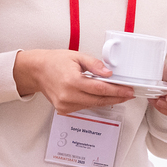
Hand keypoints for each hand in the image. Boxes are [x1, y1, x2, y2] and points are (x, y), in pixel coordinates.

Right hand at [13, 49, 134, 114]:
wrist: (37, 71)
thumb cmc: (55, 61)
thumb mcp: (77, 56)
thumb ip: (95, 65)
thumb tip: (109, 73)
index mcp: (72, 82)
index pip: (100, 89)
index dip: (117, 91)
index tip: (128, 90)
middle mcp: (68, 96)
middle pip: (99, 100)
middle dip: (116, 97)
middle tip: (128, 94)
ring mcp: (65, 105)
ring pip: (93, 105)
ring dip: (107, 100)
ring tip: (119, 94)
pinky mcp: (64, 109)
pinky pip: (85, 107)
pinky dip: (95, 102)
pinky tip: (102, 96)